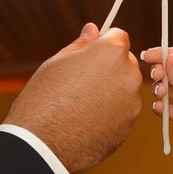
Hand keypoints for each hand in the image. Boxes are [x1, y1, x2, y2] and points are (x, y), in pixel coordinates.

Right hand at [5, 23, 141, 173]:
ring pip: (126, 89)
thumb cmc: (44, 98)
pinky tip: (87, 120)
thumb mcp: (57, 63)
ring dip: (112, 91)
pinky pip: (123, 111)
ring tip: (82, 104)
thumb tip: (93, 29)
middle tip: (83, 82)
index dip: (103, 44)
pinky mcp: (129, 126)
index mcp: (111, 52)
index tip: (90, 55)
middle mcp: (128, 75)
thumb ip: (81, 45)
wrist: (41, 144)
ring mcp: (131, 102)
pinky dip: (111, 113)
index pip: (119, 37)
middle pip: (126, 63)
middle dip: (110, 67)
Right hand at [140, 46, 172, 167]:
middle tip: (156, 75)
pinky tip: (160, 107)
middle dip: (160, 72)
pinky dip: (160, 107)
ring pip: (165, 88)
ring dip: (159, 89)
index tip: (147, 55)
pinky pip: (166, 108)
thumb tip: (168, 58)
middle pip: (169, 70)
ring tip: (161, 92)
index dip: (163, 54)